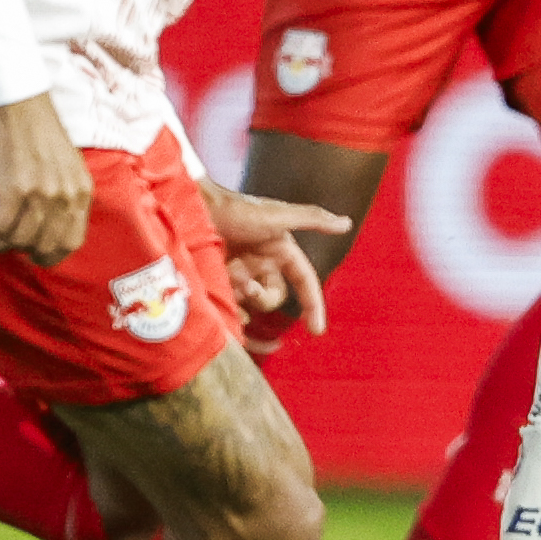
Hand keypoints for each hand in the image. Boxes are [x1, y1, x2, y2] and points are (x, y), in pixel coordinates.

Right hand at [0, 93, 94, 265]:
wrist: (21, 102)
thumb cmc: (40, 132)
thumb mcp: (68, 167)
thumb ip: (65, 196)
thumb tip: (48, 229)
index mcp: (81, 192)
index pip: (72, 243)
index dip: (50, 254)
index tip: (33, 250)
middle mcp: (65, 196)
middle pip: (44, 247)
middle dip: (21, 248)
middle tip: (7, 235)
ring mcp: (41, 193)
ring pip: (19, 240)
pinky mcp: (15, 188)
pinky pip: (0, 227)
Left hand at [201, 181, 348, 339]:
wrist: (193, 209)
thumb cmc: (237, 209)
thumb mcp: (277, 215)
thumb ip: (312, 219)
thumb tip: (347, 223)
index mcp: (280, 251)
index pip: (304, 282)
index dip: (313, 305)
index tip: (317, 330)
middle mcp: (262, 264)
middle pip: (275, 297)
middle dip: (263, 295)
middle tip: (244, 283)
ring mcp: (240, 273)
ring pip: (251, 303)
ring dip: (242, 296)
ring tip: (226, 277)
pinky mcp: (219, 280)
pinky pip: (230, 305)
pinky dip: (228, 307)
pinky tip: (219, 296)